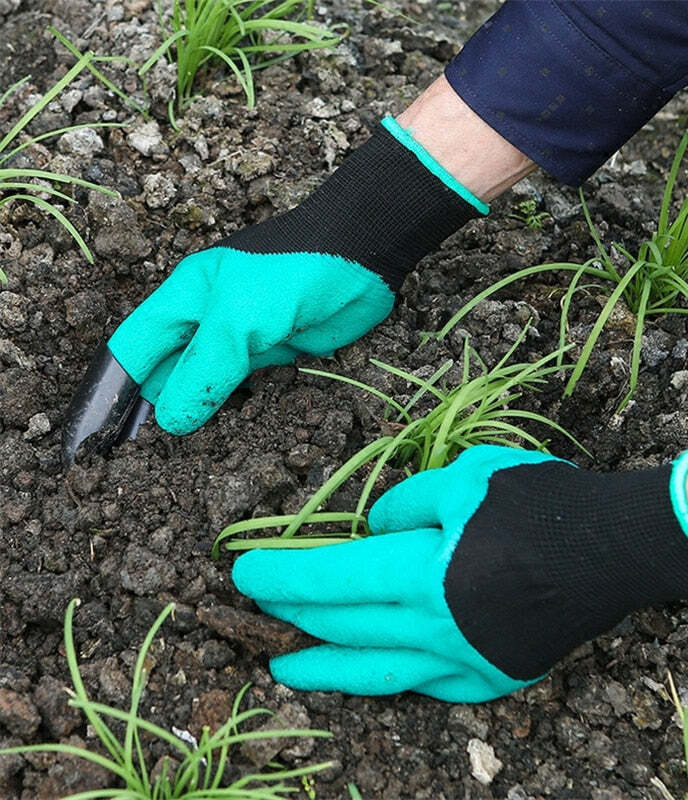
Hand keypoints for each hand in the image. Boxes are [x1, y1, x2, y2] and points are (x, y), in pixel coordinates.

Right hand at [61, 118, 484, 462]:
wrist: (363, 258)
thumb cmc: (292, 274)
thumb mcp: (238, 320)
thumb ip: (203, 369)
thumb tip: (169, 420)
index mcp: (183, 300)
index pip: (133, 350)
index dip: (113, 390)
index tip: (102, 437)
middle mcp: (205, 321)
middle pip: (167, 372)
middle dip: (156, 409)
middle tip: (140, 462)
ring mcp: (240, 340)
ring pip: (206, 385)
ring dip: (196, 414)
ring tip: (175, 460)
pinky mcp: (273, 354)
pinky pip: (245, 387)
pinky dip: (234, 410)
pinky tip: (226, 437)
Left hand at [233, 444, 687, 702]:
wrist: (619, 546)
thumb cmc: (542, 502)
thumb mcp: (467, 476)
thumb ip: (409, 503)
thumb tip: (377, 530)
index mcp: (424, 573)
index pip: (334, 576)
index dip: (284, 574)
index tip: (244, 572)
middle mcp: (437, 628)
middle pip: (347, 623)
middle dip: (296, 613)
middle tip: (259, 605)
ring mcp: (466, 660)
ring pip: (379, 671)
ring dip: (327, 668)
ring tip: (285, 670)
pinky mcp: (494, 675)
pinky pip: (430, 684)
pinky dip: (393, 676)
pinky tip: (374, 673)